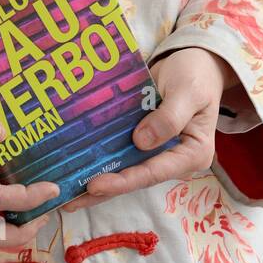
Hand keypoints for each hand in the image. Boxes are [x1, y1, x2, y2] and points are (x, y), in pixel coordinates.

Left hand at [61, 47, 237, 213]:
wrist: (195, 60)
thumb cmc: (196, 75)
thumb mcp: (188, 92)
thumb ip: (169, 117)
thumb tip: (141, 142)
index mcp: (192, 154)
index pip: (153, 172)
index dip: (123, 181)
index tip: (95, 185)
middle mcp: (173, 159)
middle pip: (135, 178)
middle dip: (103, 191)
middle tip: (69, 202)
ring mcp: (157, 150)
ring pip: (125, 168)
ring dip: (97, 179)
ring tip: (66, 196)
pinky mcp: (143, 138)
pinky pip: (121, 150)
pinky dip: (101, 157)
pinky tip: (76, 166)